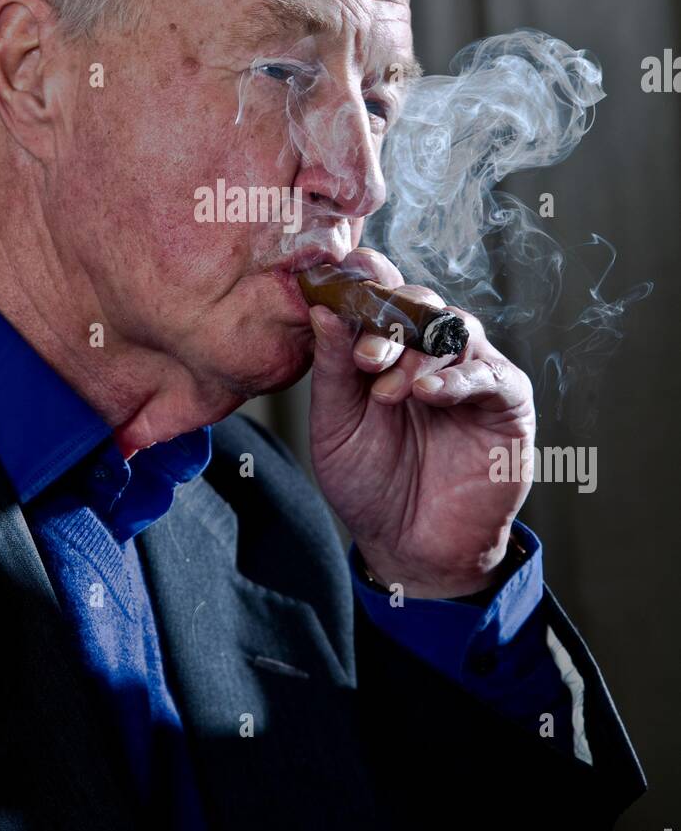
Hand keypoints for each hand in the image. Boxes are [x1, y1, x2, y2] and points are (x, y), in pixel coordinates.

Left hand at [307, 247, 535, 598]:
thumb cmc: (368, 484)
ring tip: (391, 392)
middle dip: (391, 323)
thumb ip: (333, 368)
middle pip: (420, 303)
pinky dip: (459, 378)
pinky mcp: (507, 403)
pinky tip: (429, 394)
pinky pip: (490, 373)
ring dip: (419, 353)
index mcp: (388, 349)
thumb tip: (322, 309)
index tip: (335, 288)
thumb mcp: (336, 425)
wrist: (408, 546)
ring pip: (455, 329)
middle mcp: (430, 353)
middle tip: (366, 359)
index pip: (382, 295)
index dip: (364, 284)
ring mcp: (472, 373)